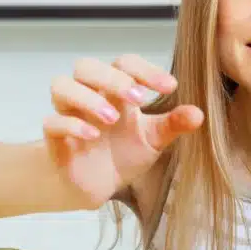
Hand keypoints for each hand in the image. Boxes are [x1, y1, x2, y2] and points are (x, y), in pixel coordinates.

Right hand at [44, 54, 204, 205]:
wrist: (97, 186)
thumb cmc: (123, 154)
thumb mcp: (154, 140)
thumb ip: (173, 125)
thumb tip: (199, 114)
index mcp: (116, 91)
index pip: (124, 63)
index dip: (145, 69)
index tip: (170, 86)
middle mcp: (90, 96)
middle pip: (87, 66)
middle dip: (112, 78)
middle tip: (138, 99)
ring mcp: (69, 114)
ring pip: (62, 85)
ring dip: (87, 97)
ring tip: (111, 118)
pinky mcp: (55, 139)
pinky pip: (51, 122)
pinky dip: (71, 124)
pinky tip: (92, 136)